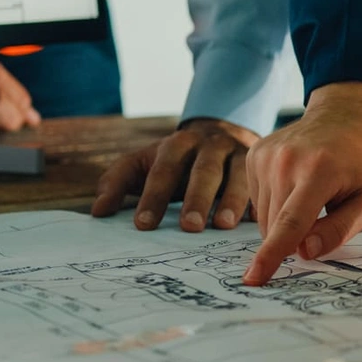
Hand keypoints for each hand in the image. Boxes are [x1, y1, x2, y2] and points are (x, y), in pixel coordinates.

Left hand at [92, 118, 257, 232]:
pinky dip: (259, 202)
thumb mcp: (145, 162)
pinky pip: (263, 184)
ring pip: (237, 174)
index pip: (164, 168)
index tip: (143, 225)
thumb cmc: (177, 160)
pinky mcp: (260, 167)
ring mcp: (238, 154)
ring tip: (224, 226)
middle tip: (190, 227)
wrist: (222, 133)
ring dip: (232, 199)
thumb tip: (98, 212)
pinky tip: (256, 222)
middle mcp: (210, 146)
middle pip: (204, 170)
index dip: (154, 196)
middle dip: (197, 198)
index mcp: (178, 144)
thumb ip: (118, 181)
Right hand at [241, 83, 361, 285]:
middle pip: (276, 226)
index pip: (292, 222)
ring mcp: (266, 155)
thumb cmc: (361, 165)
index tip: (254, 279)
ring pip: (264, 217)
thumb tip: (305, 252)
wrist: (346, 118)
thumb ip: (339, 230)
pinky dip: (276, 205)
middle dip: (295, 238)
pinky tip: (295, 186)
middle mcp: (286, 160)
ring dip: (285, 222)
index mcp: (319, 170)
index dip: (272, 255)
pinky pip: (258, 202)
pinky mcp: (254, 154)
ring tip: (311, 195)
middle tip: (323, 214)